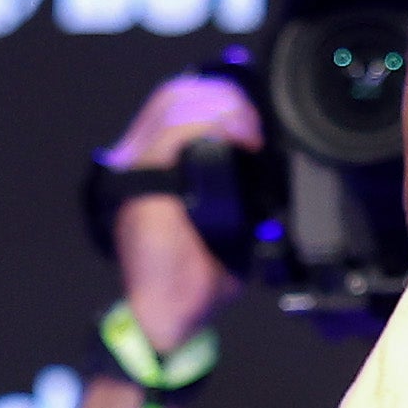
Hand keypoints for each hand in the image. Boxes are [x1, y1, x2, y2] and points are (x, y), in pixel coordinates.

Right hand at [105, 70, 262, 345]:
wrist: (170, 314)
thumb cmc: (195, 276)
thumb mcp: (227, 219)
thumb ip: (236, 187)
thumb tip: (273, 164)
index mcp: (150, 164)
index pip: (176, 101)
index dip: (216, 94)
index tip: (254, 115)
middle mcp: (134, 159)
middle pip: (176, 93)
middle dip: (224, 95)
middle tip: (258, 124)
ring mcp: (133, 169)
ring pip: (175, 102)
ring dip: (223, 107)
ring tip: (252, 132)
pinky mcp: (140, 183)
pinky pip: (174, 131)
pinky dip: (212, 125)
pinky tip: (242, 137)